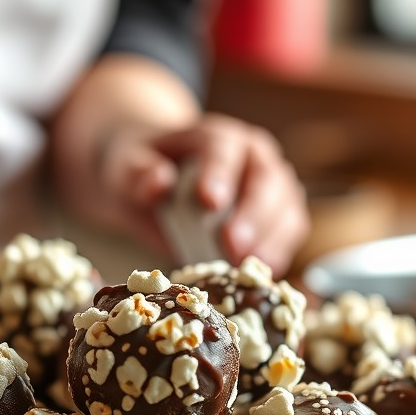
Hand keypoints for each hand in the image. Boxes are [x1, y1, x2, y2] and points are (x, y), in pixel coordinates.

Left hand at [103, 114, 309, 276]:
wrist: (157, 180)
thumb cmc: (144, 171)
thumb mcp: (126, 167)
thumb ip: (137, 172)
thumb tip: (158, 182)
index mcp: (217, 137)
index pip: (223, 149)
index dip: (218, 174)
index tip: (209, 202)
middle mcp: (253, 157)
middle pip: (268, 179)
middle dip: (254, 215)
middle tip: (233, 246)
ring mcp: (272, 187)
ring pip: (287, 209)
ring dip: (272, 240)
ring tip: (246, 266)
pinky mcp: (278, 217)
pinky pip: (289, 235)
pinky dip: (278, 254)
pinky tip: (258, 276)